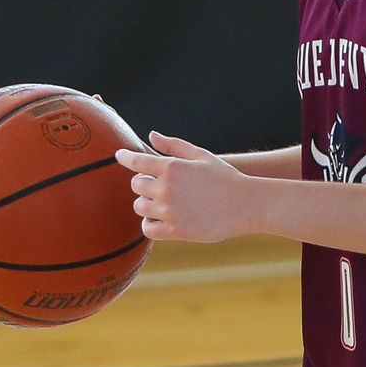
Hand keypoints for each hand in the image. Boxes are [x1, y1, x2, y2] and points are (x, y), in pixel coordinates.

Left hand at [119, 131, 256, 244]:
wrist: (246, 205)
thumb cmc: (224, 177)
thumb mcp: (201, 155)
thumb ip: (174, 146)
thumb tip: (151, 135)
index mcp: (172, 167)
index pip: (137, 162)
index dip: (125, 157)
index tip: (119, 155)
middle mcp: (167, 189)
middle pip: (136, 186)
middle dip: (142, 184)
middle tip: (155, 186)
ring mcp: (170, 211)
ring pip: (140, 207)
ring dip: (146, 204)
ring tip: (161, 203)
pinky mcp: (176, 231)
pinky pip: (148, 229)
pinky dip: (150, 224)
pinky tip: (159, 220)